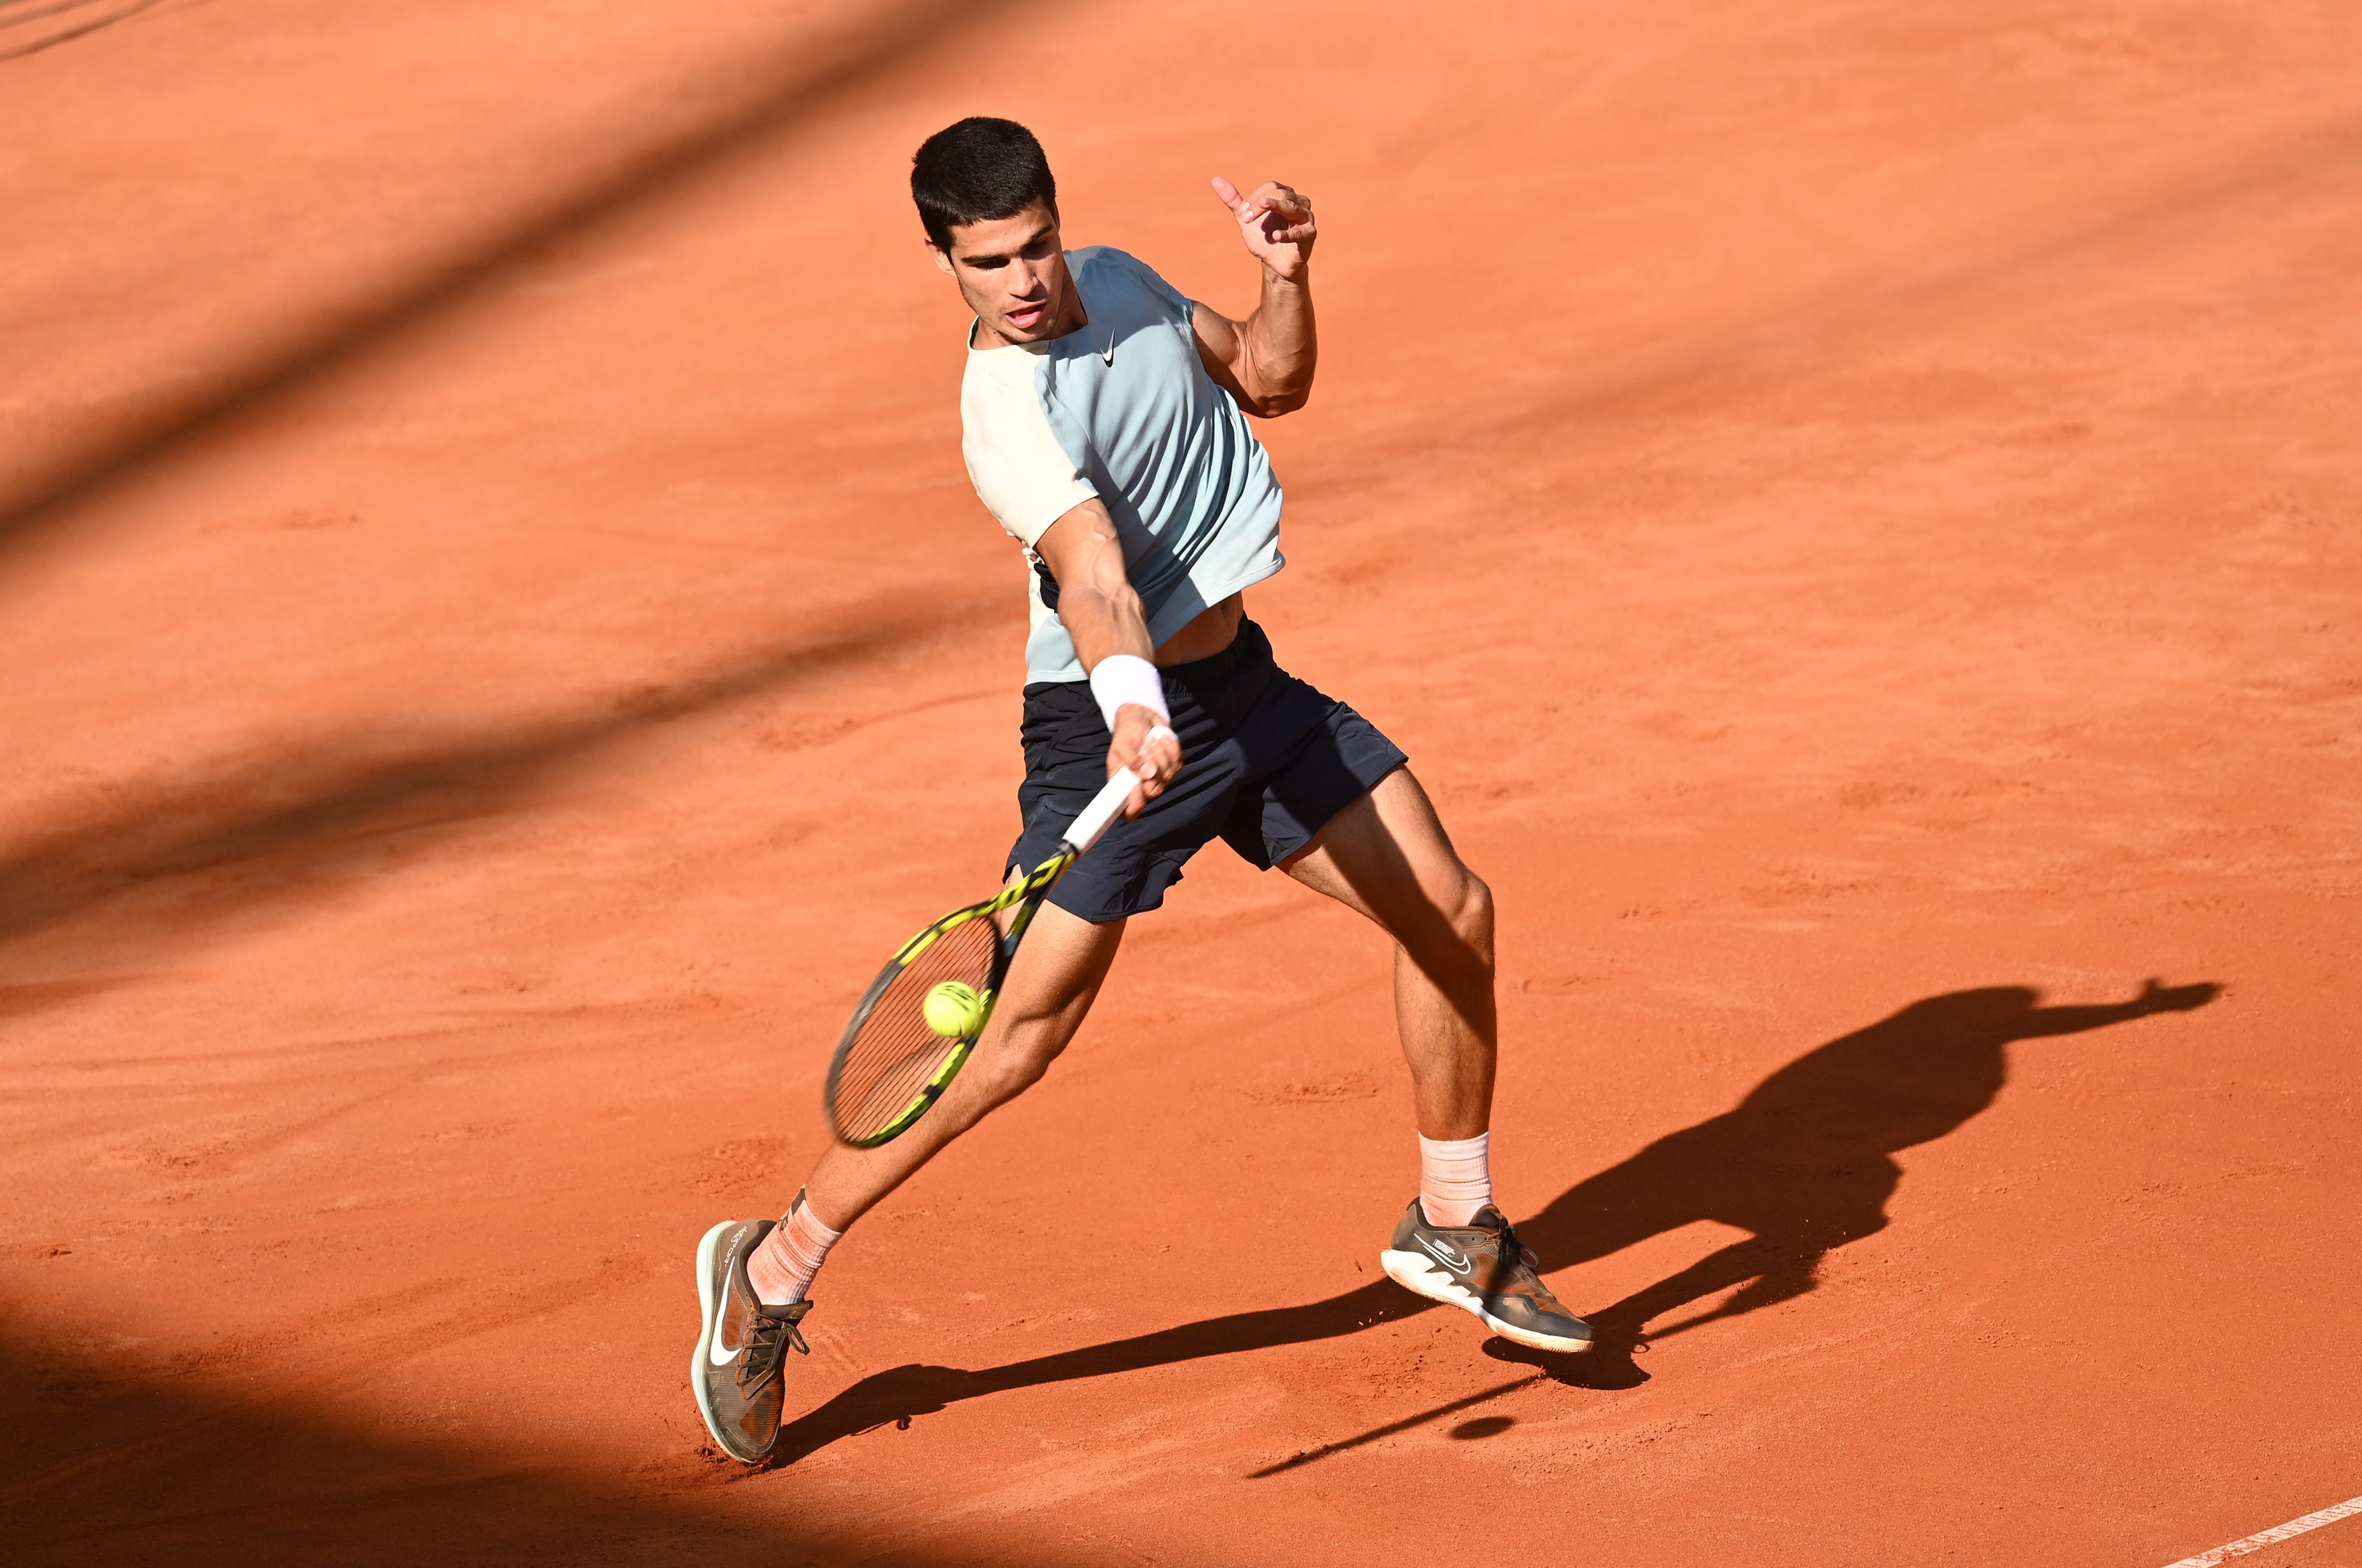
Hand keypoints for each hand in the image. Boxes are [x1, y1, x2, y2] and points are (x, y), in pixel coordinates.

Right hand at [1108, 704, 1182, 818]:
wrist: (1140, 719)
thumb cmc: (1126, 734)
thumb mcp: (1121, 745)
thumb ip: (1131, 761)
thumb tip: (1148, 774)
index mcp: (1123, 785)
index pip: (1128, 809)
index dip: (1133, 809)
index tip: (1137, 792)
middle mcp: (1141, 785)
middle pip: (1154, 790)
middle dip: (1152, 765)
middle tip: (1144, 747)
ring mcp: (1159, 777)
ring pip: (1167, 774)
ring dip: (1160, 752)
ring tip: (1149, 739)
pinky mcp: (1172, 766)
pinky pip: (1177, 762)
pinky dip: (1170, 747)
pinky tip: (1160, 738)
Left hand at [1211, 177, 1314, 279]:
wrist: (1274, 263)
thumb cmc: (1264, 237)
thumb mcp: (1246, 219)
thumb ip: (1234, 201)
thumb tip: (1215, 180)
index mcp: (1285, 195)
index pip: (1272, 187)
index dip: (1255, 197)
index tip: (1242, 212)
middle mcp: (1299, 203)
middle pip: (1282, 194)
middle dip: (1261, 204)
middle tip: (1245, 218)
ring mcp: (1306, 219)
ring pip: (1294, 208)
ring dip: (1277, 208)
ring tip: (1260, 210)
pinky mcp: (1310, 236)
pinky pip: (1302, 232)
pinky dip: (1289, 234)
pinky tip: (1275, 236)